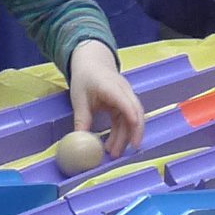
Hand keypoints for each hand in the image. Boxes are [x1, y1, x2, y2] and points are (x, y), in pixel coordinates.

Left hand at [69, 41, 144, 156]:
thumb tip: (80, 140)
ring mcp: (126, 97)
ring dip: (125, 136)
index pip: (126, 103)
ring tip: (114, 153)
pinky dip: (122, 132)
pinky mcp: (125, 103)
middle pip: (135, 112)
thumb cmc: (85, 78)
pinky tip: (114, 144)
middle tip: (125, 151)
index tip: (132, 136)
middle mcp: (124, 91)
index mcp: (111, 87)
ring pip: (132, 118)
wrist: (91, 62)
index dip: (131, 119)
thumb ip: (81, 119)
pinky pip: (127, 119)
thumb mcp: (79, 98)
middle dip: (133, 133)